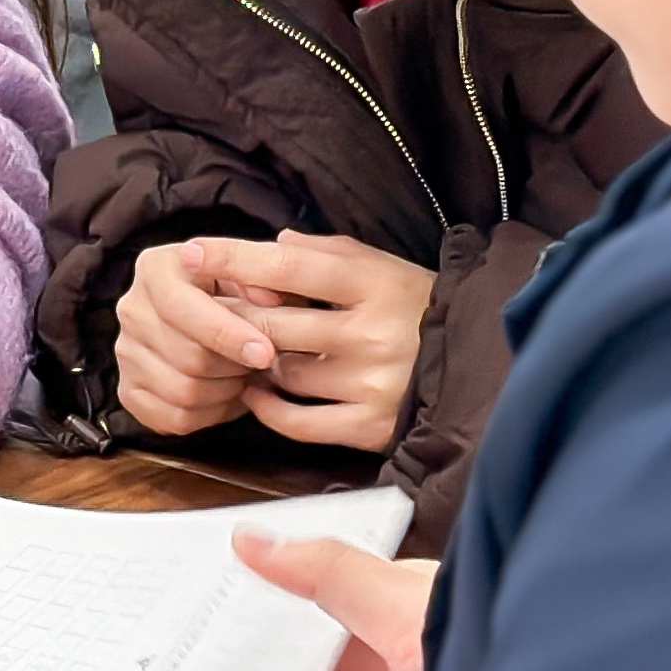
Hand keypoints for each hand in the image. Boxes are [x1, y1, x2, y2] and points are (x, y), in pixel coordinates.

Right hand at [112, 238, 279, 435]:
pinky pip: (175, 418)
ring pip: (184, 391)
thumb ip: (261, 280)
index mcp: (156, 269)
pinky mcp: (129, 390)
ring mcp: (126, 352)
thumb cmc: (235, 293)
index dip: (227, 334)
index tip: (265, 352)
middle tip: (260, 363)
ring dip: (226, 391)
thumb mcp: (251, 274)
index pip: (183, 307)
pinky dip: (210, 414)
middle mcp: (132, 309)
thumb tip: (268, 300)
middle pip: (188, 356)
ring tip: (242, 375)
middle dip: (235, 366)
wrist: (212, 318)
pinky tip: (224, 395)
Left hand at [205, 233, 435, 450]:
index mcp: (375, 283)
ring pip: (280, 371)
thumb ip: (327, 253)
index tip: (191, 252)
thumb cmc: (418, 309)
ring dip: (253, 362)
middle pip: (272, 322)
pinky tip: (257, 391)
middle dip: (228, 318)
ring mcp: (371, 382)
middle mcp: (373, 332)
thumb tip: (275, 244)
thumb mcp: (383, 266)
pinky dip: (268, 407)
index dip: (234, 258)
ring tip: (246, 351)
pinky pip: (298, 421)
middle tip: (203, 313)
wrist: (479, 367)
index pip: (289, 265)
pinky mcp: (370, 425)